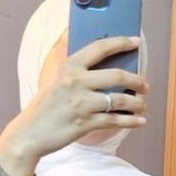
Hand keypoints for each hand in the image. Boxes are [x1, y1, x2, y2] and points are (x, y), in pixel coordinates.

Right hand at [0, 34, 147, 175]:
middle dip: (136, 80)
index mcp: (70, 66)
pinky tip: (139, 121)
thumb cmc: (45, 108)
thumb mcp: (56, 81)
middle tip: (144, 86)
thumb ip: (77, 72)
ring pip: (120, 99)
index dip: (121, 42)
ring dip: (136, 103)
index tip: (136, 42)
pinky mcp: (86, 123)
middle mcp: (77, 82)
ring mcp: (82, 103)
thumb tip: (103, 67)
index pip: (100, 48)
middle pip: (117, 75)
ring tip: (142, 105)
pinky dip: (130, 121)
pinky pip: (115, 120)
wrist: (30, 133)